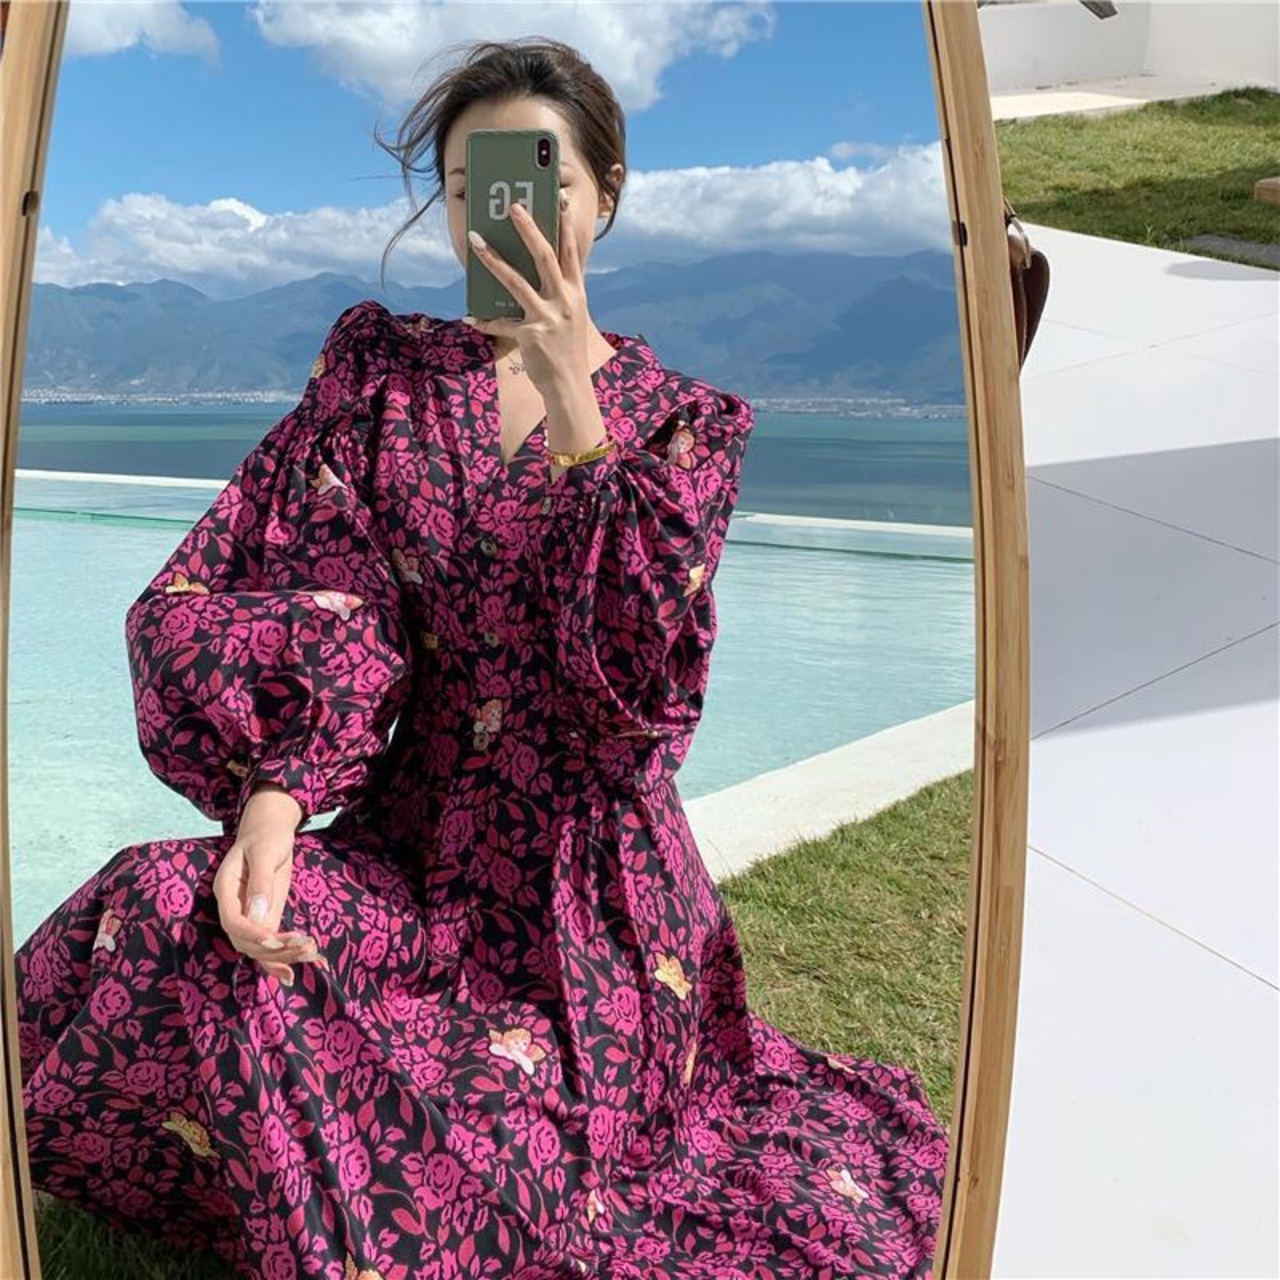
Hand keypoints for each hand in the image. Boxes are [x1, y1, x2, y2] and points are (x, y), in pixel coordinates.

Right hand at [212, 785, 318, 985]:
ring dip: (282, 956)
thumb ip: (260, 881)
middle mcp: (234, 907)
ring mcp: (250, 915)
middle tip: (302, 945)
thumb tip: (257, 911)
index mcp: (226, 889)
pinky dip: (284, 956)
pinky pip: (271, 943)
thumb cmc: (266, 835)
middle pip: (245, 941)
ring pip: (258, 948)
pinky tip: (302, 965)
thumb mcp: (264, 851)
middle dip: (272, 949)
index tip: (275, 939)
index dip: (251, 933)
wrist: (269, 829)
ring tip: (309, 954)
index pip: (232, 921)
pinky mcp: (266, 917)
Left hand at [463, 191, 589, 394]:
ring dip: (493, 259)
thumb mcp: (571, 318)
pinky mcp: (530, 335)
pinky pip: (501, 323)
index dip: (565, 226)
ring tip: (476, 240)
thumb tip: (540, 276)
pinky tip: (470, 318)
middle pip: (545, 257)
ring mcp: (547, 317)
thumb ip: (561, 295)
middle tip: (514, 207)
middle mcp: (564, 301)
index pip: (571, 253)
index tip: (558, 200)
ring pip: (516, 281)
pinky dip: (484, 321)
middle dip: (529, 230)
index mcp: (575, 294)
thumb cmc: (567, 351)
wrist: (569, 386)